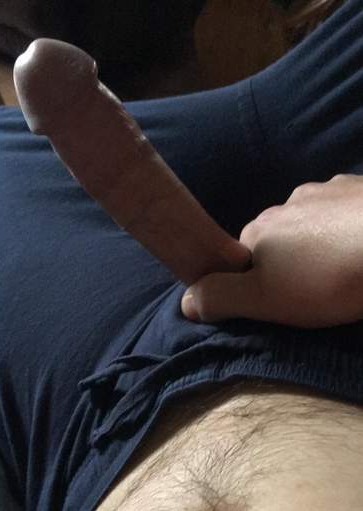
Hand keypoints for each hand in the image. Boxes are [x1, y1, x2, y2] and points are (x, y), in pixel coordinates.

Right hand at [181, 174, 362, 327]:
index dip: (256, 280)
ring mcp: (328, 190)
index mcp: (259, 229)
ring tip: (341, 269)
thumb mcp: (265, 300)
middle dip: (289, 259)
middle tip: (314, 291)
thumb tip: (184, 301)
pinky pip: (346, 211)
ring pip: (313, 221)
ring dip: (319, 241)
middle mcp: (287, 203)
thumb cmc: (327, 278)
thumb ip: (221, 298)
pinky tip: (360, 246)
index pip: (242, 256)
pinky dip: (349, 227)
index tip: (280, 301)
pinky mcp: (362, 190)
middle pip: (278, 236)